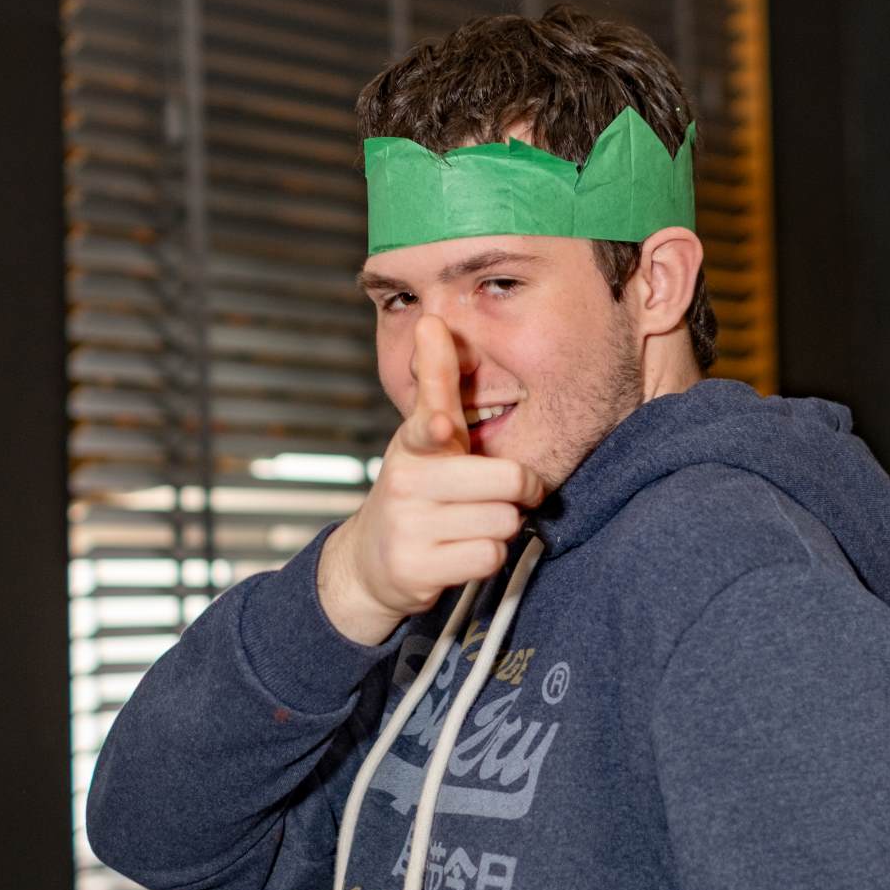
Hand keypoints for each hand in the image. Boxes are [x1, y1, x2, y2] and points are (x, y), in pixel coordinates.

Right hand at [317, 315, 544, 643]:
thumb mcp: (422, 433)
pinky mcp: (417, 569)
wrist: (372, 561)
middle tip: (499, 495)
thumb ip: (436, 380)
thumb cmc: (415, 490)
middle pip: (506, 482)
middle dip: (517, 492)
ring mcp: (409, 527)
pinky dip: (487, 557)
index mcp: (414, 443)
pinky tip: (463, 552)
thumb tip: (431, 320)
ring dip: (501, 527)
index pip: (426, 426)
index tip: (440, 425)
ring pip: (503, 522)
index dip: (436, 425)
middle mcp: (407, 482)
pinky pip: (488, 557)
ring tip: (472, 524)